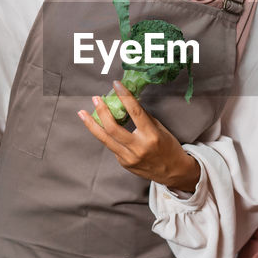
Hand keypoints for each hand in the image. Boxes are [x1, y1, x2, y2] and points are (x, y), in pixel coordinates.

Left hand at [78, 81, 200, 193]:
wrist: (174, 172)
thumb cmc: (169, 147)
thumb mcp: (160, 129)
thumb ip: (143, 118)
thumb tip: (127, 103)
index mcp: (151, 135)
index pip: (135, 111)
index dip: (124, 96)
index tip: (116, 84)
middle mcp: (138, 148)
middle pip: (113, 128)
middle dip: (102, 111)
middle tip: (96, 99)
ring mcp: (129, 158)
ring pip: (105, 139)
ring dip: (92, 124)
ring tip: (83, 113)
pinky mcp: (124, 164)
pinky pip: (112, 147)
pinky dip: (107, 136)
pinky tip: (102, 128)